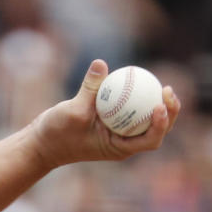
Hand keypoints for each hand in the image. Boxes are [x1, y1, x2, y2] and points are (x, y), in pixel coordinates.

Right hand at [33, 59, 180, 168]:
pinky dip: (138, 97)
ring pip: (147, 120)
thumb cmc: (57, 134)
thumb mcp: (72, 112)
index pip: (150, 140)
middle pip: (156, 130)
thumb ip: (90, 88)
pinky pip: (132, 109)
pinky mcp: (113, 122)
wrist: (42, 143)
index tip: (159, 105)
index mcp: (120, 148)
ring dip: (158, 105)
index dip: (161, 124)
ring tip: (163, 86)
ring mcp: (120, 133)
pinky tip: (140, 79)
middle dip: (168, 113)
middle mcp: (124, 142)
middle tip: (167, 90)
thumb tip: (100, 63)